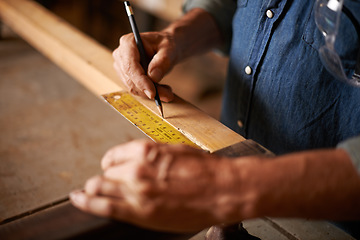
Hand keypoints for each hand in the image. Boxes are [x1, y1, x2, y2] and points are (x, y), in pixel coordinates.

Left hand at [70, 139, 237, 231]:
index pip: (113, 155)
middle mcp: (136, 169)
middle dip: (105, 177)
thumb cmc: (205, 169)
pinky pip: (104, 207)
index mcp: (146, 151)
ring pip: (99, 188)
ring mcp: (136, 192)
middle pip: (105, 173)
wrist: (222, 190)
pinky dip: (87, 203)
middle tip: (108, 183)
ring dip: (95, 189)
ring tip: (89, 193)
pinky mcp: (140, 213)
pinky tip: (78, 200)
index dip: (111, 162)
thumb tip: (138, 158)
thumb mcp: (176, 151)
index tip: (111, 166)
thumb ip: (152, 154)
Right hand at [112, 31, 175, 101]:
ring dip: (151, 92)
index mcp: (128, 43)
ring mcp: (121, 66)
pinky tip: (161, 89)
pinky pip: (136, 89)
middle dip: (149, 90)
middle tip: (168, 95)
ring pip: (133, 87)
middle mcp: (121, 54)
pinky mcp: (126, 76)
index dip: (141, 81)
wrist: (165, 48)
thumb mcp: (169, 50)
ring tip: (167, 91)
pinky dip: (149, 92)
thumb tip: (153, 77)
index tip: (153, 93)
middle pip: (131, 79)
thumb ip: (162, 62)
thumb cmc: (166, 45)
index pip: (130, 67)